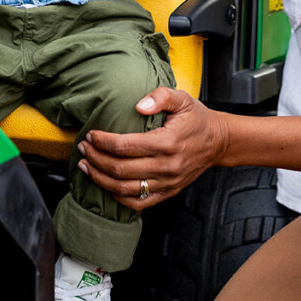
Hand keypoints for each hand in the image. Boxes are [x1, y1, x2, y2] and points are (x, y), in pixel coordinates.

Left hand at [77, 88, 229, 208]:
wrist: (218, 142)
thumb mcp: (182, 99)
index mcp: (167, 142)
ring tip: (86, 166)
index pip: (125, 146)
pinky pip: (138, 203)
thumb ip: (160, 97)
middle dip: (95, 159)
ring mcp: (167, 183)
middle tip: (82, 149)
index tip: (90, 135)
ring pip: (125, 189)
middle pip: (120, 169)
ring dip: (100, 179)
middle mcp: (166, 166)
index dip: (103, 141)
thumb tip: (138, 105)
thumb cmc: (197, 119)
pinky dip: (118, 197)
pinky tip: (106, 186)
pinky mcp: (168, 192)